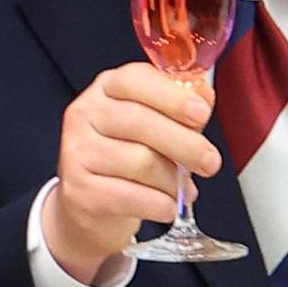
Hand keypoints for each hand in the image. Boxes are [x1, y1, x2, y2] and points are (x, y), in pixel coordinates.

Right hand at [41, 63, 223, 282]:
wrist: (88, 202)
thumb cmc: (126, 155)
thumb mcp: (152, 123)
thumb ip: (178, 108)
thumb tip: (205, 96)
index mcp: (106, 88)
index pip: (135, 79)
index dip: (172, 96)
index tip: (202, 114)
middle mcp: (85, 114)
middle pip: (138, 121)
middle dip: (184, 144)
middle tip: (210, 162)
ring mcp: (78, 152)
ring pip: (138, 161)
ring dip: (172, 180)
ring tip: (184, 190)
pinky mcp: (79, 190)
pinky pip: (129, 196)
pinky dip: (158, 204)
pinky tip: (168, 207)